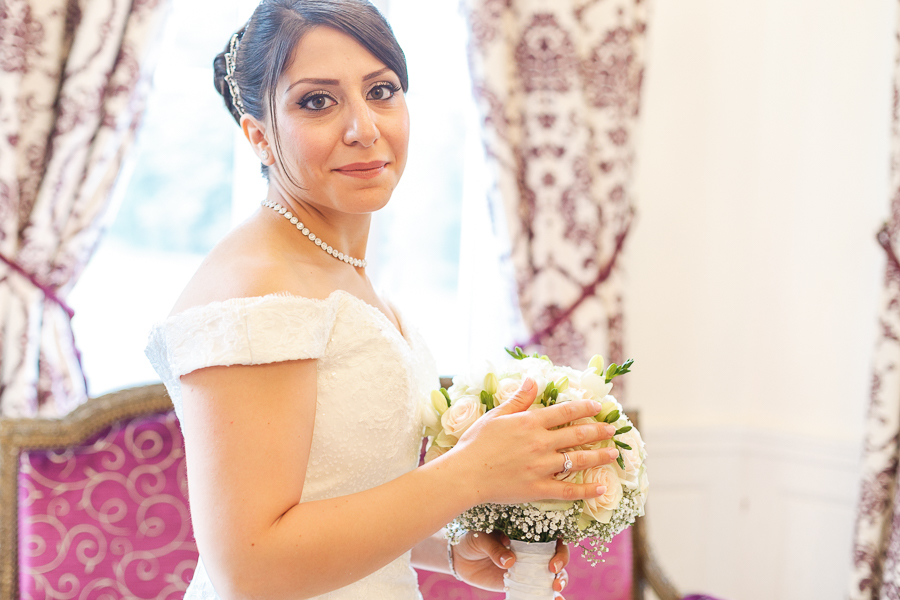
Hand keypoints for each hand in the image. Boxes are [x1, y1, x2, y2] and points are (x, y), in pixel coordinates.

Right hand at [450, 377, 619, 504]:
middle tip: (613, 431)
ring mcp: (542, 467)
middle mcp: (540, 443)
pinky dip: (586, 490)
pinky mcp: (539, 488)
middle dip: (598, 431)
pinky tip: (601, 488)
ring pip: (578, 460)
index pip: (564, 411)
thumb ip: (518, 399)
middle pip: (577, 434)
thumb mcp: (496, 415)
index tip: (598, 406)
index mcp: (530, 423)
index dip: (584, 407)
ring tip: (613, 454)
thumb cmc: (476, 443)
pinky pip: (568, 490)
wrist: (465, 474)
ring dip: (599, 457)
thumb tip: (533, 380)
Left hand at [452, 531, 569, 595]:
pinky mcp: (520, 582)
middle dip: (561, 567)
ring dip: (559, 582)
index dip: (559, 548)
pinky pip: (537, 589)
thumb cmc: (472, 539)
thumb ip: (494, 548)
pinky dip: (548, 597)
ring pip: (552, 574)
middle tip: (554, 577)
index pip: (552, 536)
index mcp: (525, 532)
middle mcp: (531, 549)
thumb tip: (509, 561)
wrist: (460, 558)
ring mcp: (527, 567)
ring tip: (556, 591)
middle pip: (557, 556)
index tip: (553, 562)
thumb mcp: (480, 538)